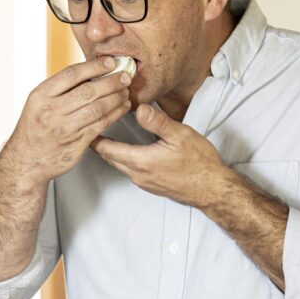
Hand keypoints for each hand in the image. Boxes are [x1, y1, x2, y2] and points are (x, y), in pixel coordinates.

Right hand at [6, 57, 131, 183]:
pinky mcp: (76, 144)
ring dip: (116, 98)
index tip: (110, 62)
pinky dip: (115, 114)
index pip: (71, 74)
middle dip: (111, 82)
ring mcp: (64, 128)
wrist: (27, 160)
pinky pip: (100, 125)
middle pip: (88, 91)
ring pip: (97, 108)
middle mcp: (51, 111)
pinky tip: (122, 108)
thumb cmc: (34, 129)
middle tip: (125, 77)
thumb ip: (59, 88)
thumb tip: (90, 71)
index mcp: (41, 96)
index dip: (94, 66)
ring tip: (125, 92)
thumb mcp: (37, 103)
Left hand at [90, 103, 232, 207]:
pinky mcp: (151, 185)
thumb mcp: (180, 135)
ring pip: (119, 165)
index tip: (86, 125)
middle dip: (98, 144)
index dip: (94, 137)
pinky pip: (129, 170)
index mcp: (141, 161)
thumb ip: (157, 122)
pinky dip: (122, 158)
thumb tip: (139, 109)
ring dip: (111, 152)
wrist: (213, 189)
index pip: (107, 150)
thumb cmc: (199, 163)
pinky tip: (127, 150)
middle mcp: (138, 174)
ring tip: (104, 136)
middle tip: (91, 128)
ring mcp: (144, 182)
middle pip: (109, 158)